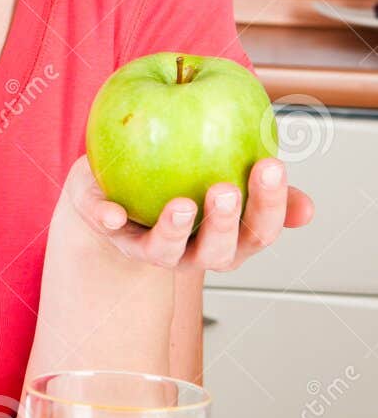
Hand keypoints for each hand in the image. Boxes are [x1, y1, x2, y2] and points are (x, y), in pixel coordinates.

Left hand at [64, 153, 313, 273]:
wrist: (124, 181)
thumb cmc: (187, 174)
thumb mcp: (231, 172)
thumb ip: (265, 186)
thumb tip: (308, 208)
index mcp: (230, 238)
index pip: (260, 231)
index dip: (271, 204)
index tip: (272, 164)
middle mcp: (194, 252)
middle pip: (217, 253)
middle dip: (224, 224)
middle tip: (226, 190)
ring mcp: (152, 248)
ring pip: (166, 252)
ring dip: (175, 231)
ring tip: (182, 205)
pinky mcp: (114, 233)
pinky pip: (110, 231)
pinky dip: (109, 221)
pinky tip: (112, 211)